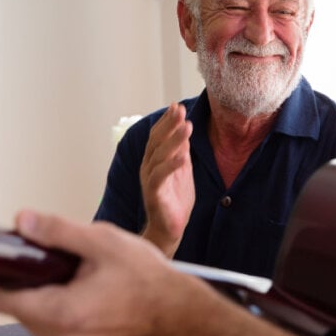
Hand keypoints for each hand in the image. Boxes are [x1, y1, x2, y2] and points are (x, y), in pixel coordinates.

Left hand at [0, 211, 196, 335]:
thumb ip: (58, 232)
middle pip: (16, 309)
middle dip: (19, 281)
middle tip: (34, 254)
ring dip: (37, 295)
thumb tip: (22, 221)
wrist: (180, 314)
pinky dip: (54, 308)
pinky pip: (52, 330)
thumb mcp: (103, 242)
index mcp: (62, 313)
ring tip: (61, 271)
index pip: (2, 299)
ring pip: (33, 320)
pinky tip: (75, 289)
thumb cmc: (148, 279)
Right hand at [140, 103, 194, 255]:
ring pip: (159, 156)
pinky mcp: (154, 195)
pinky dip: (172, 165)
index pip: (157, 136)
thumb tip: (184, 128)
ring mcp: (149, 181)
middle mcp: (147, 168)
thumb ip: (181, 151)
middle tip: (180, 110)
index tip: (177, 106)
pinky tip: (184, 156)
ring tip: (187, 127)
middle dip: (169, 124)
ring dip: (174, 140)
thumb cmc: (175, 200)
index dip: (166, 121)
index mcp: (153, 161)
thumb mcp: (182, 170)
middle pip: (156, 142)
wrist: (169, 230)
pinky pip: (161, 177)